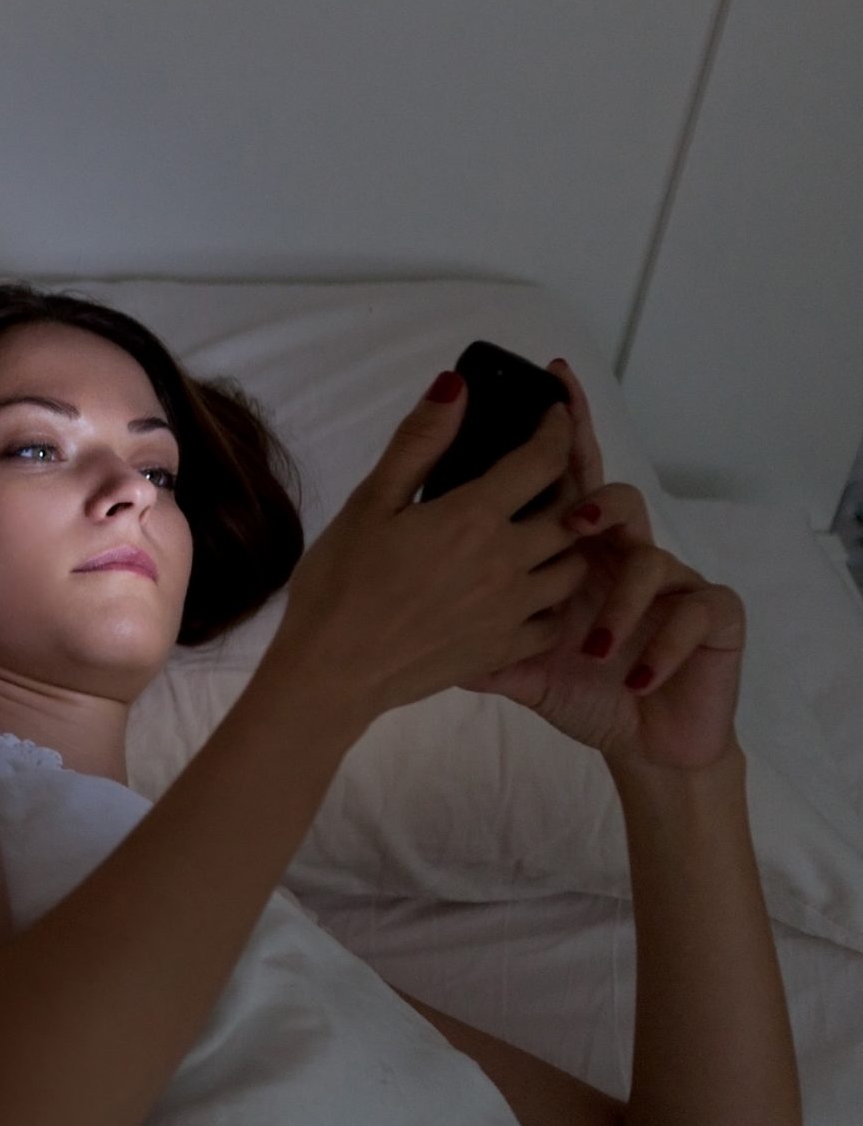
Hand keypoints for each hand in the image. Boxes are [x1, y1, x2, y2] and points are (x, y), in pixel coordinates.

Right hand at [267, 369, 592, 723]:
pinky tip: (527, 594)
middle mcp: (509, 560)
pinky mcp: (506, 648)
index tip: (554, 415)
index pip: (541, 461)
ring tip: (542, 536)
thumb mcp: (369, 504)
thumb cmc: (339, 584)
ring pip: (572, 567)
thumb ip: (418, 444)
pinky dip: (551, 601)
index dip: (555, 430)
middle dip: (569, 488)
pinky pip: (553, 620)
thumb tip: (456, 386)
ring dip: (566, 545)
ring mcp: (514, 609)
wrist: (333, 672)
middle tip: (548, 478)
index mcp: (475, 517)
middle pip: (570, 514)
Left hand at [462, 361, 742, 770]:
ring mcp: (670, 584)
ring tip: (594, 644)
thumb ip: (470, 616)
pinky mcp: (710, 619)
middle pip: (613, 504)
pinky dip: (662, 643)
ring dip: (621, 599)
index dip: (562, 432)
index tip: (552, 381)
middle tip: (576, 518)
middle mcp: (621, 556)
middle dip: (598, 503)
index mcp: (571, 553)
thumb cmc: (576, 690)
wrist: (642, 743)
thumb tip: (415, 605)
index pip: (564, 479)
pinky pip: (695, 612)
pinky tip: (636, 677)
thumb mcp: (510, 656)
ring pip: (649, 559)